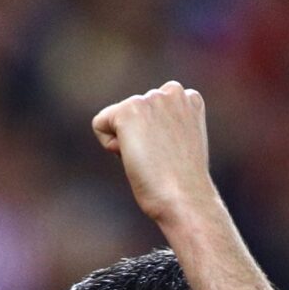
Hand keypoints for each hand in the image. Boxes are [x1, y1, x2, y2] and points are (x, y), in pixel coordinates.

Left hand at [92, 81, 218, 228]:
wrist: (185, 198)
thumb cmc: (183, 184)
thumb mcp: (181, 144)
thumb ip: (167, 125)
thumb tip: (144, 129)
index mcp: (188, 98)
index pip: (151, 111)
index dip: (155, 137)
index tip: (171, 154)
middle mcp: (171, 91)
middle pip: (133, 114)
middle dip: (140, 137)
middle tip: (160, 160)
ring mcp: (150, 98)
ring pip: (117, 119)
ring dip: (128, 142)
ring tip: (151, 159)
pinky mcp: (129, 110)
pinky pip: (100, 124)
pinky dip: (109, 146)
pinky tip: (134, 157)